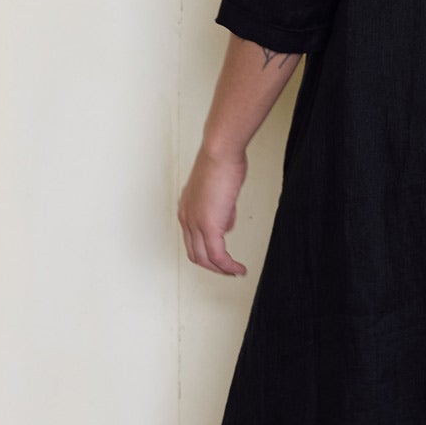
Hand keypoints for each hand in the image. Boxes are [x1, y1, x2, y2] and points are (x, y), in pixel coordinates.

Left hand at [178, 142, 249, 275]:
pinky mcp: (209, 226)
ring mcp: (195, 224)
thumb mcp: (219, 190)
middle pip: (196, 255)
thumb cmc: (221, 162)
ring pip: (205, 259)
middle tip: (229, 271)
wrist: (220, 152)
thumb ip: (221, 211)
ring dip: (221, 269)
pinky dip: (228, 266)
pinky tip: (239, 268)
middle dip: (213, 267)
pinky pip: (218, 255)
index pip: (192, 241)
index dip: (207, 253)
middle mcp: (186, 219)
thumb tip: (226, 226)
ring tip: (236, 272)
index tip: (221, 258)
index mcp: (186, 210)